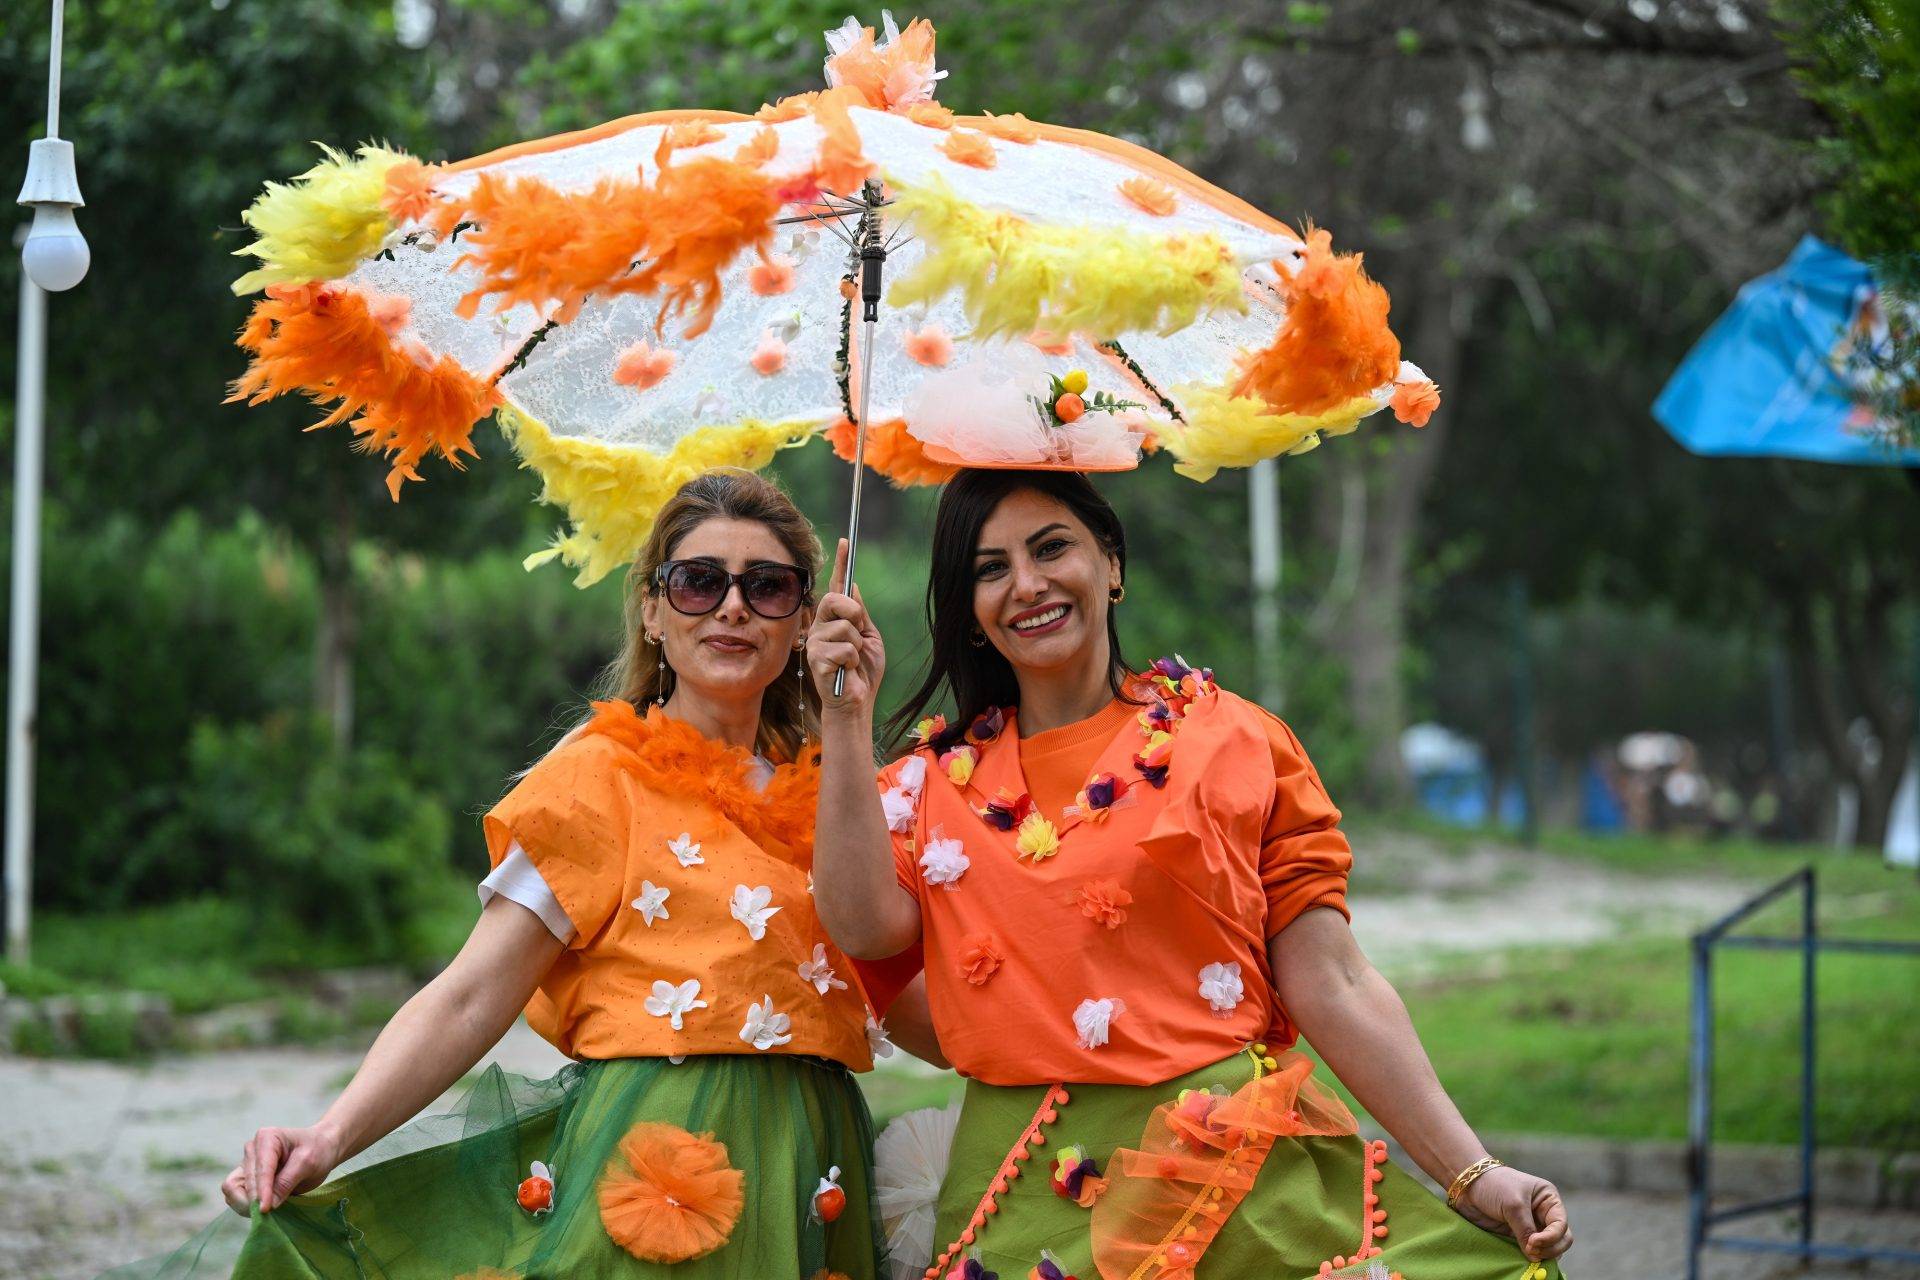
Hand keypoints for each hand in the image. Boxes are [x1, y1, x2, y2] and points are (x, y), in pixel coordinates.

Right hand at [220, 1123, 341, 1215]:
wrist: (322, 1149)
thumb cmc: (317, 1151)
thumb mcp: (308, 1163)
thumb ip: (287, 1182)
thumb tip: (267, 1205)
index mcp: (266, 1138)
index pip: (260, 1170)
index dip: (262, 1191)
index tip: (265, 1209)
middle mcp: (252, 1149)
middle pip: (240, 1181)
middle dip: (252, 1200)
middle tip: (267, 1215)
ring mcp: (247, 1163)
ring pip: (233, 1190)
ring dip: (244, 1204)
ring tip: (266, 1212)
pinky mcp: (247, 1177)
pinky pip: (236, 1195)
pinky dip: (245, 1205)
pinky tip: (263, 1208)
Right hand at [807, 538, 885, 713]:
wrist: (858, 701)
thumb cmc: (864, 672)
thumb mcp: (869, 637)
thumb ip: (860, 614)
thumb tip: (853, 586)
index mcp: (836, 618)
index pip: (837, 585)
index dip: (841, 563)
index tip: (846, 540)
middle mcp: (822, 626)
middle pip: (837, 600)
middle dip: (855, 615)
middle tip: (859, 635)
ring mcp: (816, 641)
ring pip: (845, 628)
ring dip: (857, 647)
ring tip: (851, 662)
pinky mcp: (815, 658)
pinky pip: (845, 648)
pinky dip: (852, 661)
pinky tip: (845, 671)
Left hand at [1456, 1165, 1570, 1262]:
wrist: (1467, 1185)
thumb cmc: (1494, 1186)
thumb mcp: (1514, 1205)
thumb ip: (1526, 1231)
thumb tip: (1536, 1257)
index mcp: (1548, 1199)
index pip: (1561, 1225)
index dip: (1551, 1237)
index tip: (1533, 1242)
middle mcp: (1543, 1214)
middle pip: (1561, 1239)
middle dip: (1550, 1249)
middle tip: (1532, 1252)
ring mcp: (1532, 1226)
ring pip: (1548, 1248)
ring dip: (1542, 1255)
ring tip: (1527, 1254)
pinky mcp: (1518, 1236)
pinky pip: (1531, 1251)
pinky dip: (1530, 1257)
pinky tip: (1523, 1258)